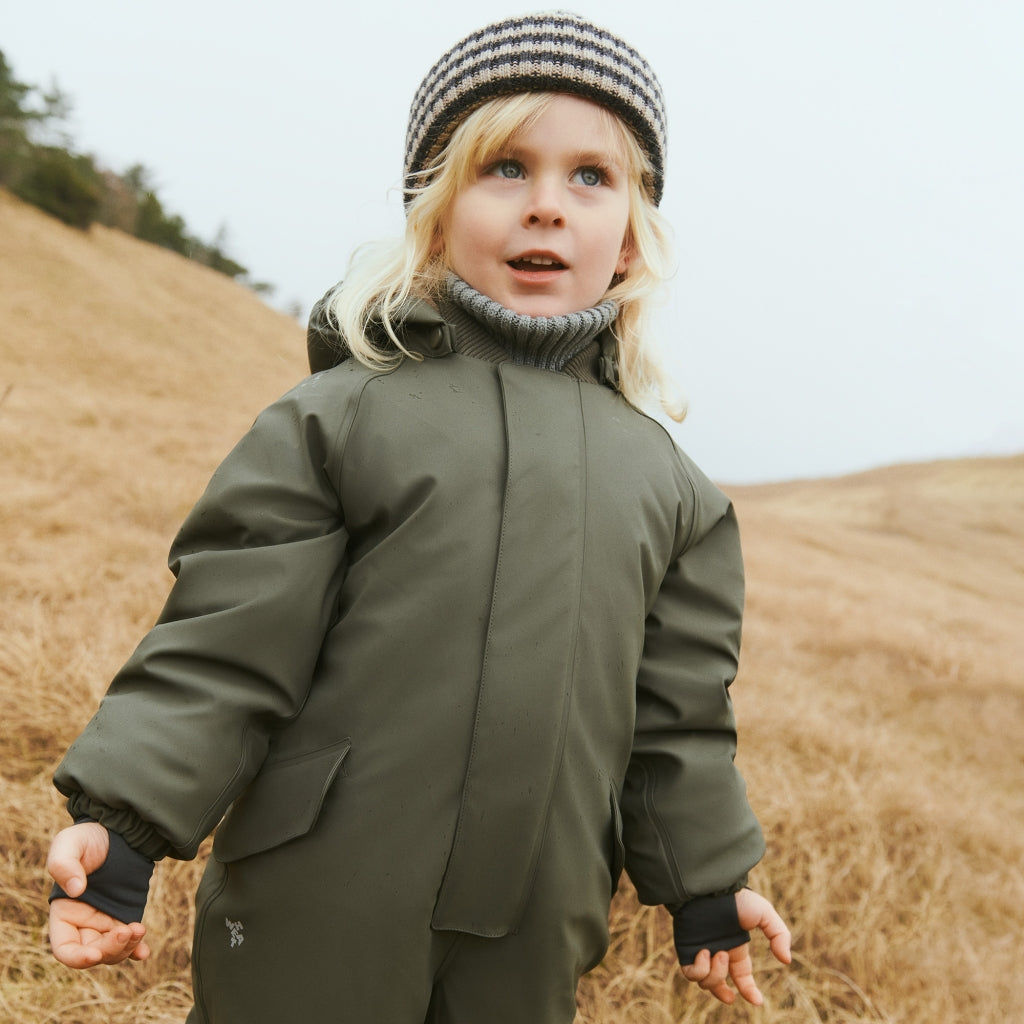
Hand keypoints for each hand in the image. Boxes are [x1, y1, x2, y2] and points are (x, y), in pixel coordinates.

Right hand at [46, 822, 150, 967]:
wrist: (118, 830)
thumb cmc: (88, 838)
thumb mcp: (69, 843)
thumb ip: (64, 864)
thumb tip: (76, 890)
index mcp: (64, 913)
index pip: (64, 948)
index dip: (76, 957)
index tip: (94, 953)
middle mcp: (83, 923)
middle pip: (92, 952)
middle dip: (108, 949)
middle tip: (126, 930)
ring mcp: (106, 920)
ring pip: (112, 950)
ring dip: (125, 948)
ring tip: (139, 929)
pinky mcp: (126, 914)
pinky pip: (129, 941)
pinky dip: (136, 950)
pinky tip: (144, 953)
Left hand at [679, 888, 790, 1005]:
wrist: (709, 887)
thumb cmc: (736, 898)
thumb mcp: (765, 913)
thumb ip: (779, 935)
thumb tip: (786, 960)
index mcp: (735, 947)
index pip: (742, 977)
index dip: (749, 991)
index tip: (757, 1001)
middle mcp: (717, 951)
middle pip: (719, 985)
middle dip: (724, 994)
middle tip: (731, 996)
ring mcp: (701, 951)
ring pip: (706, 982)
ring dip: (716, 975)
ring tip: (719, 953)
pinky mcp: (686, 949)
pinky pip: (691, 974)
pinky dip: (700, 970)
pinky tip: (705, 952)